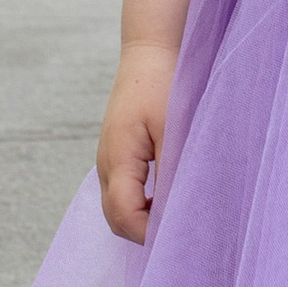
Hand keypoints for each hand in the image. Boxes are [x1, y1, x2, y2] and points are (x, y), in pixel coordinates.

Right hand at [96, 41, 177, 240]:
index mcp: (117, 159)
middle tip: (182, 233)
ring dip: (143, 219)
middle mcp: (105, 164)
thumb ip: (171, 173)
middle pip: (115, 219)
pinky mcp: (117, 153)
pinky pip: (122, 192)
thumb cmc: (164, 84)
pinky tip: (168, 197)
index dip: (149, 234)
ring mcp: (108, 159)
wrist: (150, 51)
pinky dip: (141, 204)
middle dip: (145, 233)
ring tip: (177, 216)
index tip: (181, 235)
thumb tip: (175, 214)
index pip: (123, 216)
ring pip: (117, 208)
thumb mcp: (173, 130)